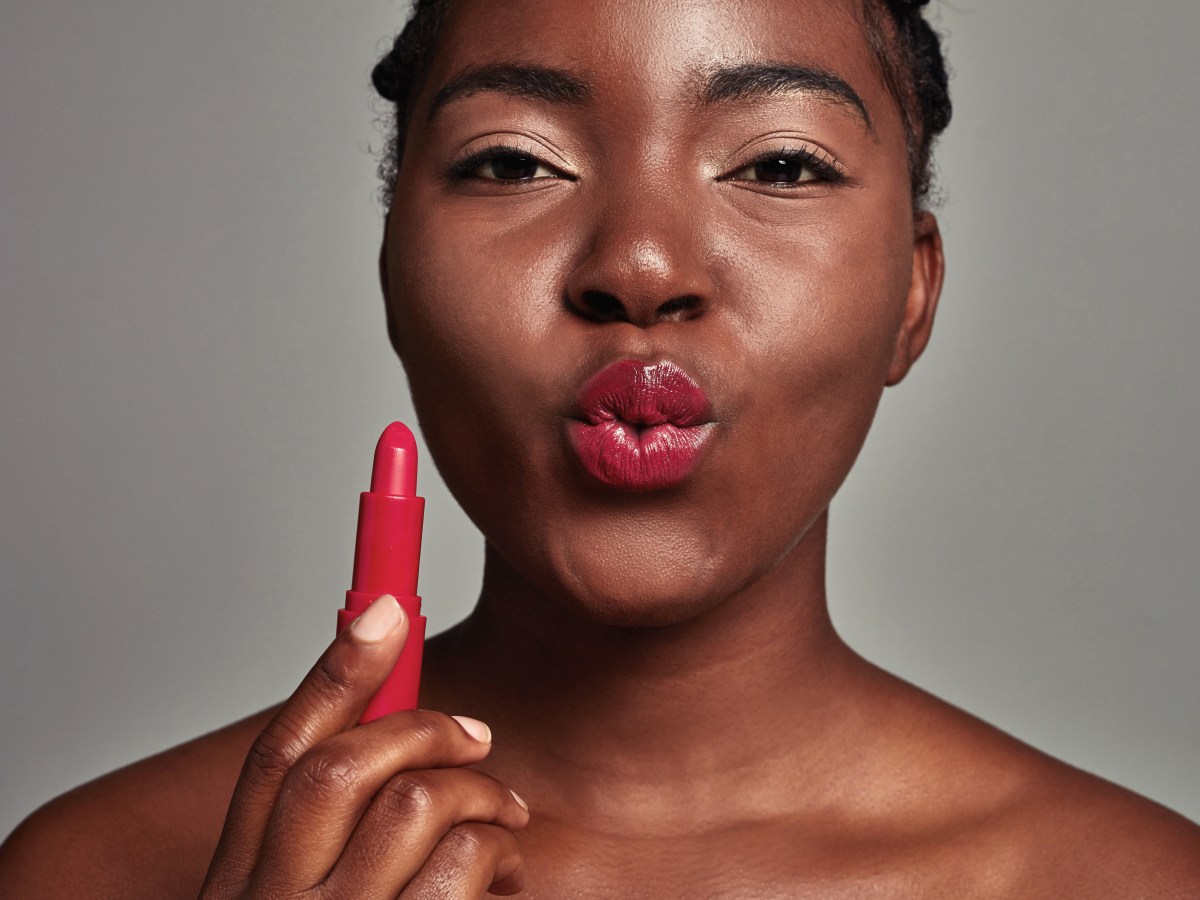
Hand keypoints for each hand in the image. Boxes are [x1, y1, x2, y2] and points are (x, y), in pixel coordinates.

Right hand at [199, 595, 527, 897]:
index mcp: (238, 881)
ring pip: (415, 802)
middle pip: (341, 768)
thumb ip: (328, 828)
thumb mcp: (303, 899)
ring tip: (505, 815)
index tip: (387, 609)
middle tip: (476, 738)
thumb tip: (397, 724)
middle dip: (423, 730)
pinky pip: (465, 863)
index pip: (277, 755)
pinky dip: (500, 848)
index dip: (335, 672)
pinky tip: (507, 870)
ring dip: (480, 792)